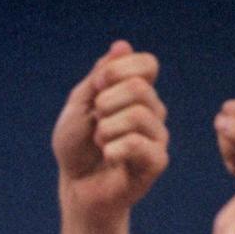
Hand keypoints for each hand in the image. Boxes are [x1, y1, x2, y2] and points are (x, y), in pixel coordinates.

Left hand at [53, 40, 168, 217]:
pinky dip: (114, 148)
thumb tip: (122, 45)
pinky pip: (140, 144)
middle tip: (95, 119)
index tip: (96, 87)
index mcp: (138, 92)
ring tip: (99, 141)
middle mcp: (153, 111)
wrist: (76, 188)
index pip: (148, 64)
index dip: (119, 70)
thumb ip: (99, 76)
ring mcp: (158, 136)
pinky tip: (107, 156)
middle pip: (141, 88)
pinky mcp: (157, 162)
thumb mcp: (79, 105)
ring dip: (107, 127)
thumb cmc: (77, 147)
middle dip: (107, 101)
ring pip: (140, 114)